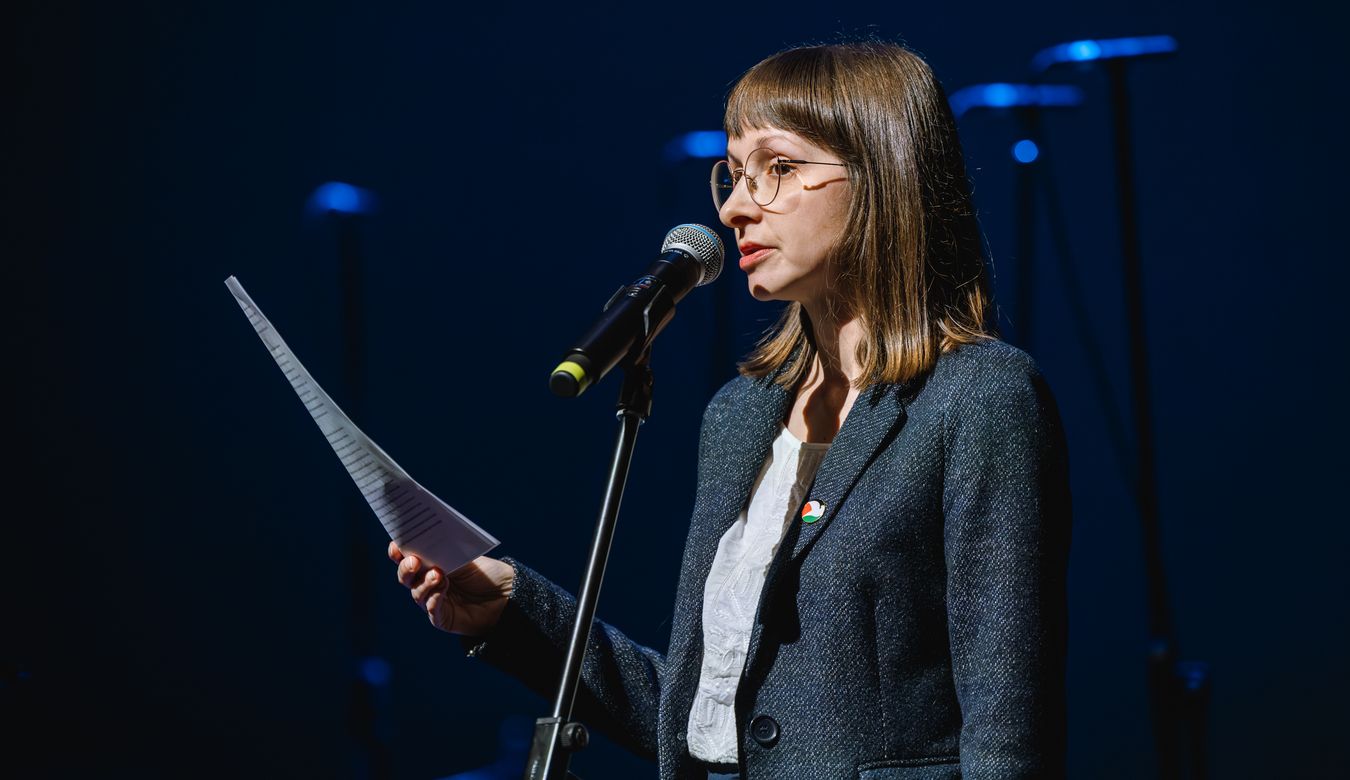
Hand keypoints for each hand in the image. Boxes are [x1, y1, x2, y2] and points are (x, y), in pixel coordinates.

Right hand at [388, 542, 513, 635]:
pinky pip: (431, 608)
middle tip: (414, 560)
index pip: (406, 557)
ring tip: (438, 574)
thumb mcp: (465, 557)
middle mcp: (427, 582)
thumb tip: (427, 534)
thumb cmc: (486, 573)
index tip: (396, 545)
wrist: (506, 595)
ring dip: (424, 582)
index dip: (398, 551)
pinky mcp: (441, 618)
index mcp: (430, 563)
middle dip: (405, 568)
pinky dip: (434, 598)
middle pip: (405, 577)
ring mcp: (433, 600)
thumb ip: (445, 550)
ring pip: (417, 593)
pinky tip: (443, 588)